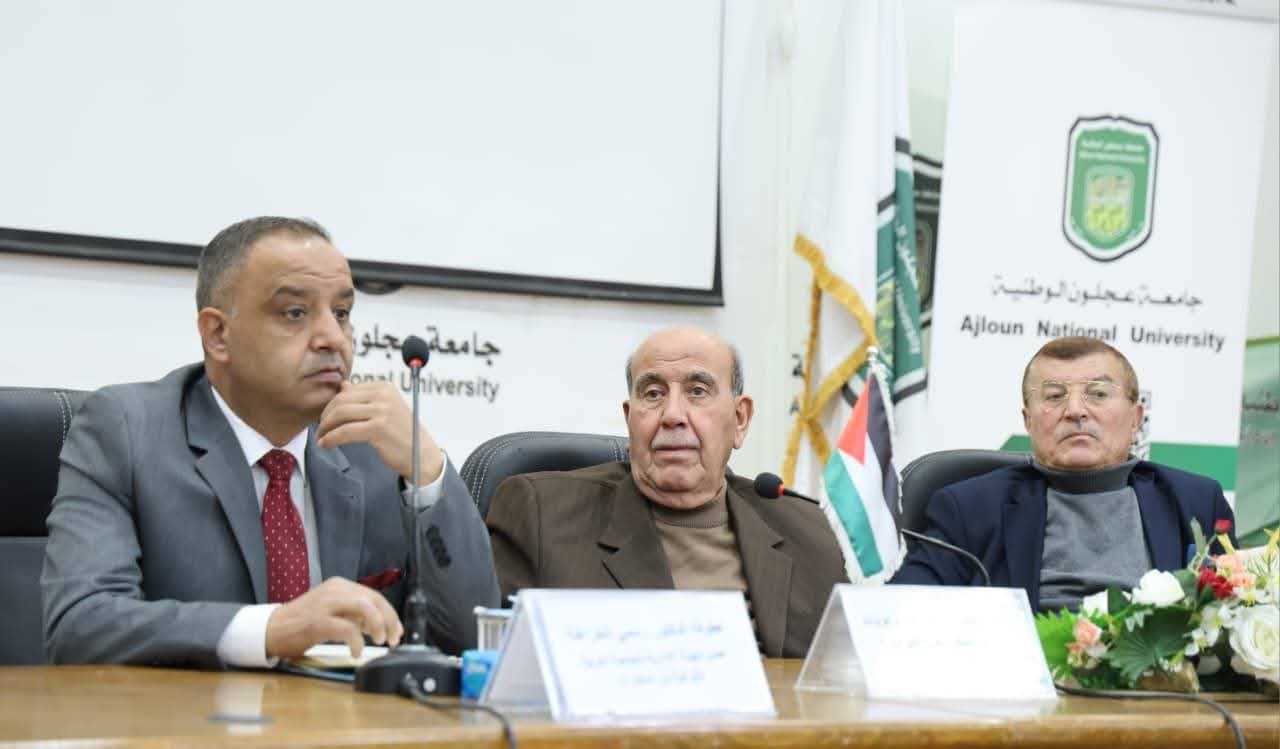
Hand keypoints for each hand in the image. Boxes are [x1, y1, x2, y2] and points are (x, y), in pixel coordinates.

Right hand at [264, 577, 403, 658]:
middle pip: (374, 600)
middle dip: (389, 620)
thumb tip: (378, 623)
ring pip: (365, 608)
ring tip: (379, 641)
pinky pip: (347, 629)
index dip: (390, 614)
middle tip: (392, 639)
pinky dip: (357, 642)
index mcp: (340, 586)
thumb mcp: (332, 611)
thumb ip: (354, 614)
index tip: (397, 631)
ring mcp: (326, 604)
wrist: (270, 629)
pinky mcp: (318, 622)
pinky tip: (357, 652)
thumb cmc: (301, 623)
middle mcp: (335, 590)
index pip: (374, 596)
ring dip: (378, 626)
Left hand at [315, 381, 443, 484]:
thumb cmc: (403, 433)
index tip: (326, 417)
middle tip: (320, 428)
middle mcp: (383, 395)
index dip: (332, 404)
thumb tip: (342, 385)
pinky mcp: (378, 428)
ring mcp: (381, 410)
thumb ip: (364, 397)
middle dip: (325, 416)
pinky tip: (326, 444)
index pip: (347, 391)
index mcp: (384, 387)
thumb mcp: (385, 409)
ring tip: (321, 437)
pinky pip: (345, 431)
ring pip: (340, 415)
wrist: (421, 453)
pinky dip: (331, 438)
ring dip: (325, 428)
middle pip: (341, 400)